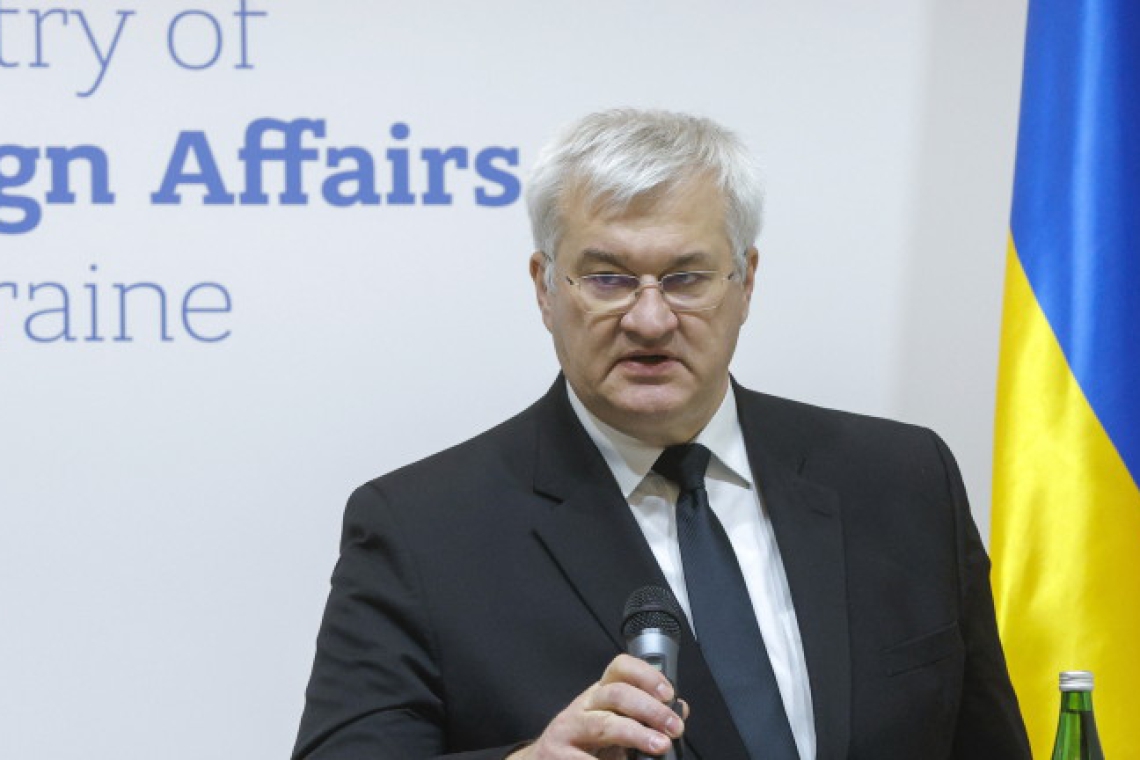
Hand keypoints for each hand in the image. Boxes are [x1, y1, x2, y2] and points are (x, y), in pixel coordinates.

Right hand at [507, 653, 685, 759]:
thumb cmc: (585, 744)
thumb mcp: (615, 725)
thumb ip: (646, 717)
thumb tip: (680, 709)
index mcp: (600, 694)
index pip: (620, 668)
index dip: (646, 675)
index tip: (668, 693)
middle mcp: (584, 706)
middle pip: (617, 694)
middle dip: (650, 710)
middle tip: (674, 728)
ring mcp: (568, 729)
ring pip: (604, 724)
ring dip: (635, 734)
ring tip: (659, 745)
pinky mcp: (556, 754)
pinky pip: (585, 758)